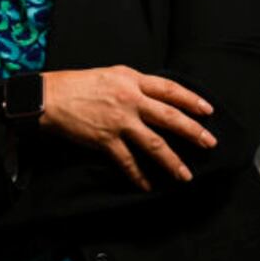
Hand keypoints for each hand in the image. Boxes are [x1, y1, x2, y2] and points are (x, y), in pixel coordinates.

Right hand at [39, 66, 217, 190]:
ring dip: (171, 161)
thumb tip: (158, 96)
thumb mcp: (113, 74)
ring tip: (185, 175)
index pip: (170, 89)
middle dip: (192, 131)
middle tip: (210, 143)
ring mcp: (119, 121)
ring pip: (153, 143)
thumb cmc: (80, 84)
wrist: (50, 98)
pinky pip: (127, 161)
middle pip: (169, 116)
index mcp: (133, 80)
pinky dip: (138, 176)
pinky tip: (147, 186)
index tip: (207, 111)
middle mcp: (130, 100)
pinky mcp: (105, 140)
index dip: (191, 100)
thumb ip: (136, 85)